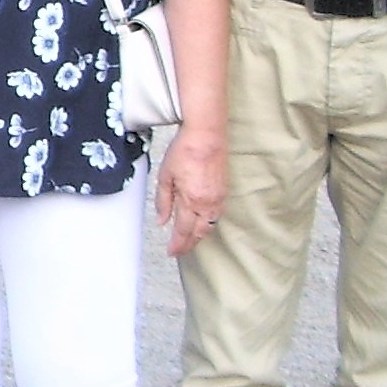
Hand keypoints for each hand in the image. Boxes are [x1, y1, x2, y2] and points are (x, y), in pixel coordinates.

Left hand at [154, 122, 226, 257]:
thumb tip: (162, 220)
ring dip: (199, 236)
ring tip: (189, 241)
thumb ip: (163, 201)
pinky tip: (202, 223)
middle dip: (188, 244)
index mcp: (191, 201)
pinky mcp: (224, 190)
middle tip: (179, 251)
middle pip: (199, 232)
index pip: (183, 231)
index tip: (171, 252)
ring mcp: (218, 198)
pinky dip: (208, 223)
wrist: (206, 135)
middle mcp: (208, 203)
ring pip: (210, 225)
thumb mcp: (165, 176)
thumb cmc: (185, 151)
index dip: (177, 244)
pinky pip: (217, 215)